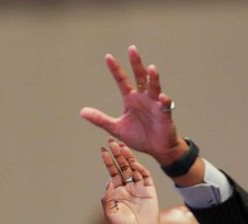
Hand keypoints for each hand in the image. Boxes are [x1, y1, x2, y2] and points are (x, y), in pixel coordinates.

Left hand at [80, 45, 183, 163]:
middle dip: (136, 63)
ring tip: (152, 69)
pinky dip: (164, 101)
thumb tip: (82, 112)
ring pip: (154, 87)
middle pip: (140, 76)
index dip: (115, 69)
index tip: (108, 57)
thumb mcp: (116, 128)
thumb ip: (101, 119)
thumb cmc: (139, 136)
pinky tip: (162, 97)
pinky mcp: (165, 114)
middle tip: (132, 49)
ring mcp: (155, 104)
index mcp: (131, 99)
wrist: (157, 149)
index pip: (122, 80)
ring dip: (153, 78)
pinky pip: (165, 106)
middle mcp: (143, 97)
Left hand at [99, 140, 159, 223]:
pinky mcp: (150, 190)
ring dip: (128, 157)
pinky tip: (133, 162)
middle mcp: (128, 187)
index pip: (112, 172)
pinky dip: (139, 168)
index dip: (108, 161)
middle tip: (111, 141)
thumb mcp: (110, 213)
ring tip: (122, 146)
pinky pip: (145, 176)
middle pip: (122, 166)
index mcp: (117, 192)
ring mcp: (139, 188)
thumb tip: (109, 181)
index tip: (102, 149)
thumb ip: (107, 198)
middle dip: (117, 154)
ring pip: (133, 168)